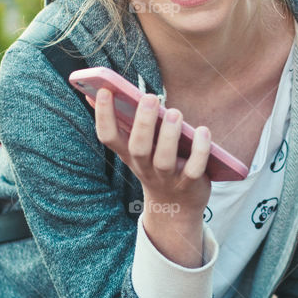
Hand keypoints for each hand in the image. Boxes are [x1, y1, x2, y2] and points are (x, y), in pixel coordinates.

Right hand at [94, 91, 211, 265]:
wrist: (175, 207)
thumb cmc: (155, 165)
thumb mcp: (136, 147)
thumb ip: (123, 122)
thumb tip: (95, 92)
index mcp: (128, 154)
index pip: (108, 137)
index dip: (104, 115)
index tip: (106, 91)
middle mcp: (145, 167)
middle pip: (138, 148)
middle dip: (143, 123)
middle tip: (150, 98)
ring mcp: (167, 177)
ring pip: (164, 159)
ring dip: (169, 136)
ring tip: (174, 113)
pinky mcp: (190, 183)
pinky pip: (194, 168)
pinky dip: (200, 150)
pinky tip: (203, 131)